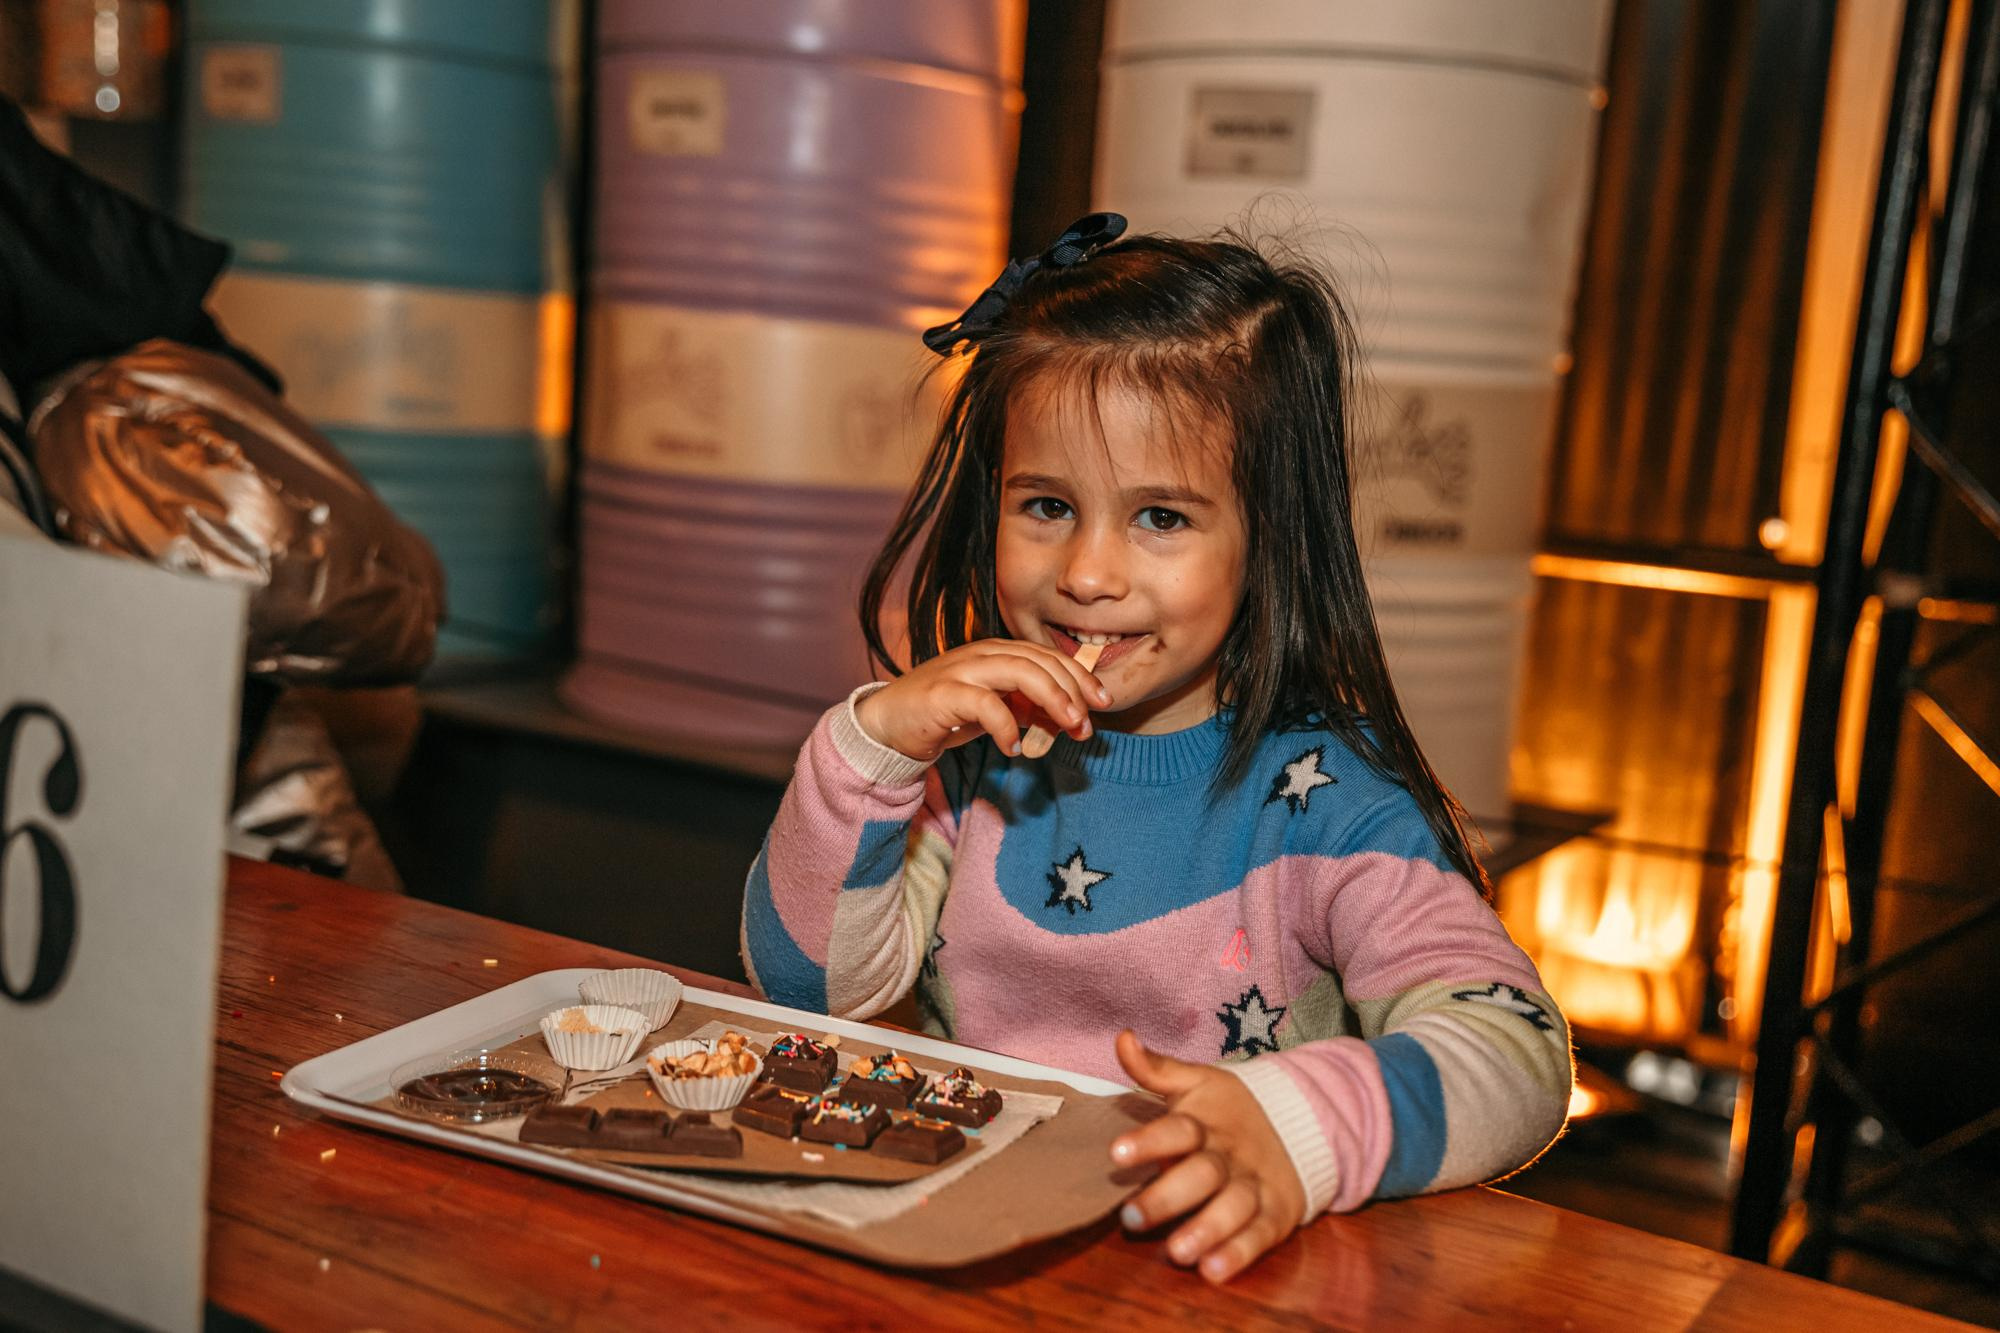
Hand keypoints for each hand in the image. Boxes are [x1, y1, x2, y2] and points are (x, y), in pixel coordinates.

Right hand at [855, 638, 1111, 761]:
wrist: (888, 725)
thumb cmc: (944, 716)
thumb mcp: (996, 711)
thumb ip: (1028, 708)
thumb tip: (1069, 718)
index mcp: (996, 652)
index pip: (1047, 655)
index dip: (1079, 676)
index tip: (1102, 702)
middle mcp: (981, 654)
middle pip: (1039, 660)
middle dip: (1072, 690)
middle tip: (1089, 722)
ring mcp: (961, 670)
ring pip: (1019, 671)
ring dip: (1051, 699)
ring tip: (1069, 727)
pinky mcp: (942, 693)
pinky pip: (984, 703)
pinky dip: (1006, 725)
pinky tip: (1015, 748)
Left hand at [1109, 1029, 1305, 1283]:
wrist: (1299, 1124)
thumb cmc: (1228, 1111)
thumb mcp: (1198, 1083)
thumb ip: (1157, 1068)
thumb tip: (1122, 1037)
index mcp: (1206, 1124)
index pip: (1178, 1129)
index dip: (1149, 1141)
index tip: (1116, 1155)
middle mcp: (1230, 1156)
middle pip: (1202, 1175)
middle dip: (1168, 1196)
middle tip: (1131, 1218)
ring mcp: (1255, 1186)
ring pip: (1233, 1208)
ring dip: (1207, 1229)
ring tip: (1177, 1253)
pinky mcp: (1276, 1214)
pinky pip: (1260, 1236)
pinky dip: (1240, 1254)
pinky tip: (1214, 1271)